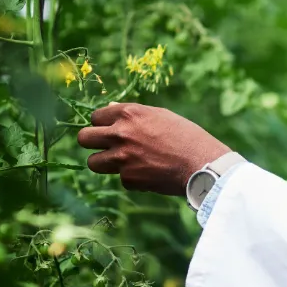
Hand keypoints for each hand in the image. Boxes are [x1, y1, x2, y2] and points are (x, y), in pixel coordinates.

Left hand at [77, 103, 230, 195]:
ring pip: (93, 162)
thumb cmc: (187, 137)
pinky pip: (120, 178)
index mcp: (129, 114)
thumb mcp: (161, 116)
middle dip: (91, 142)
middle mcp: (121, 134)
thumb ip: (133, 113)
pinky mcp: (128, 179)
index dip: (102, 124)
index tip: (109, 130)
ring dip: (104, 163)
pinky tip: (149, 174)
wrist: (202, 165)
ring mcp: (122, 158)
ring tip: (123, 163)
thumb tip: (110, 108)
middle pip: (84, 138)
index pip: (96, 117)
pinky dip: (132, 178)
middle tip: (103, 147)